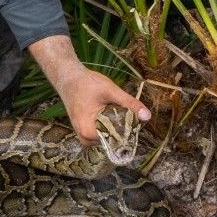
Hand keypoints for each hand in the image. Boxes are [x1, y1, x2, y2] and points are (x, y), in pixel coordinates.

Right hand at [28, 35, 148, 146]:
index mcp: (89, 132)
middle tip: (126, 112)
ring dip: (116, 125)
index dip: (128, 130)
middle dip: (123, 127)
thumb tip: (147, 116)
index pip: (116, 140)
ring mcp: (84, 135)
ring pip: (108, 136)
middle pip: (112, 140)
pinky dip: (110, 123)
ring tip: (117, 109)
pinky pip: (102, 132)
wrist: (68, 77)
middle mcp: (85, 138)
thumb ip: (129, 104)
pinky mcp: (86, 130)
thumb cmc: (88, 83)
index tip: (134, 118)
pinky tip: (111, 110)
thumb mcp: (111, 91)